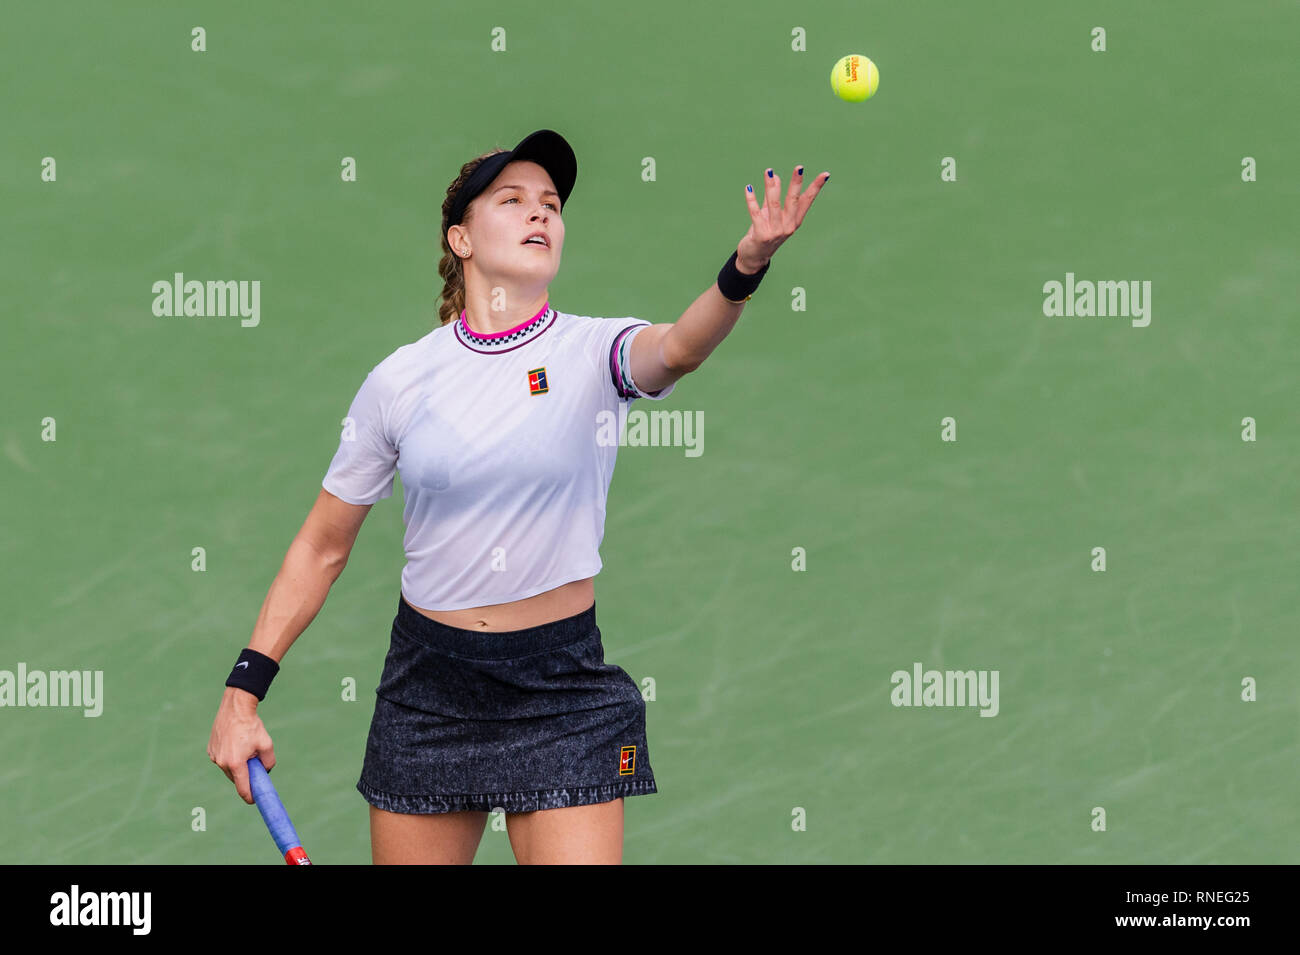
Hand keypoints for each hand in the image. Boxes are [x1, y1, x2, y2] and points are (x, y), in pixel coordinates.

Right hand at [208, 686, 275, 803]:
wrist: (235, 708)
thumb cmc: (252, 726)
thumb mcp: (267, 745)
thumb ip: (268, 763)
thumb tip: (265, 772)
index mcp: (236, 764)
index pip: (242, 788)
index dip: (250, 796)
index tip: (254, 800)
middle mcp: (222, 763)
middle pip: (236, 779)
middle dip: (246, 776)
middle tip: (255, 766)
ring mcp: (214, 756)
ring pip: (229, 769)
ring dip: (238, 766)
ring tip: (246, 749)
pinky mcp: (211, 750)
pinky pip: (222, 759)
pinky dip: (230, 757)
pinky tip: (236, 744)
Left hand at [736, 164, 829, 272]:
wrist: (754, 258)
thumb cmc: (764, 234)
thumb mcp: (770, 215)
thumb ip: (772, 197)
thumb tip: (775, 176)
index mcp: (794, 221)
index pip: (807, 201)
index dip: (816, 187)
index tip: (825, 174)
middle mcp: (788, 226)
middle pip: (793, 201)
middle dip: (796, 183)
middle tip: (799, 167)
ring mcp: (775, 232)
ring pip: (774, 204)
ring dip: (770, 186)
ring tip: (768, 171)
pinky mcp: (761, 235)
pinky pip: (756, 214)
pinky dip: (752, 200)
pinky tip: (749, 188)